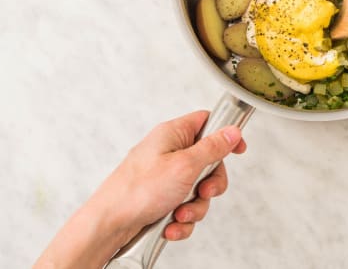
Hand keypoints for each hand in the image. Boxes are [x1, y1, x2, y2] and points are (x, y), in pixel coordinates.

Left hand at [35, 111, 246, 268]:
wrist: (109, 224)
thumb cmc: (137, 190)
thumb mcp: (185, 165)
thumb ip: (212, 148)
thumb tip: (232, 132)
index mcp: (172, 135)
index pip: (206, 122)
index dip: (225, 134)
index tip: (238, 150)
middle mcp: (169, 153)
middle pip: (208, 162)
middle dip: (210, 184)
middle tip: (204, 192)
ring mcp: (165, 176)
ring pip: (198, 189)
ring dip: (195, 207)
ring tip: (180, 214)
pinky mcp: (161, 198)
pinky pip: (184, 206)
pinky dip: (181, 220)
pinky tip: (171, 225)